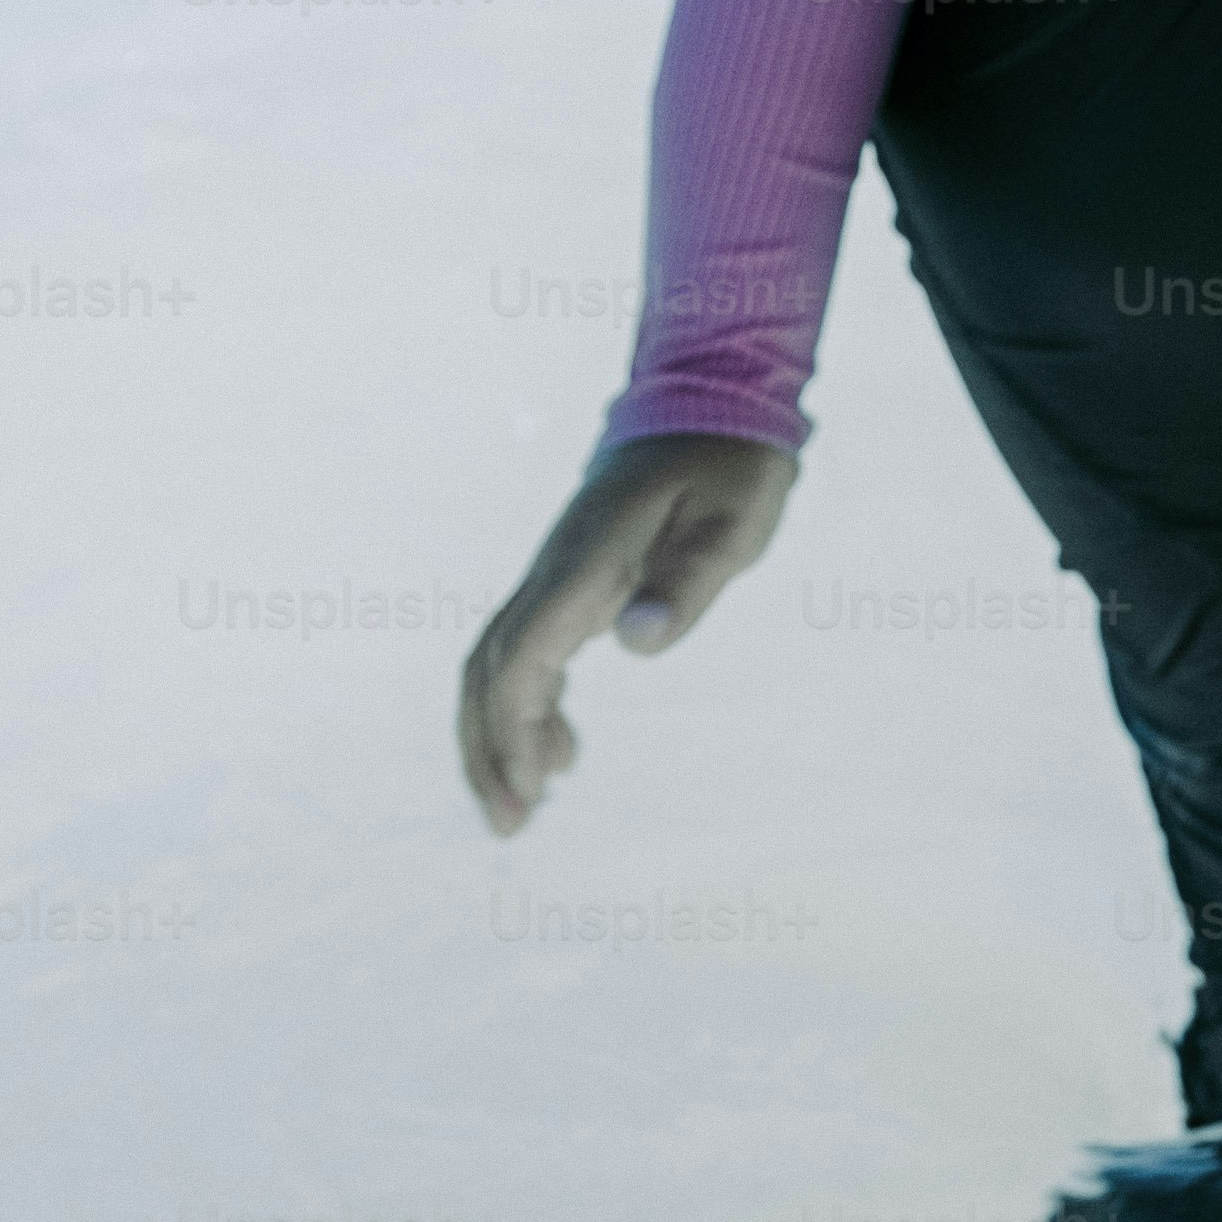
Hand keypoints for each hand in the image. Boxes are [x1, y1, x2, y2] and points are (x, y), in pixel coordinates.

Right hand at [455, 431, 798, 833]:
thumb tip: (637, 644)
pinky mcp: (572, 577)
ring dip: (498, 733)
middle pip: (490, 668)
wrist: (710, 396)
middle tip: (511, 825)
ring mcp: (557, 572)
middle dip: (487, 749)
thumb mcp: (733, 520)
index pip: (524, 658)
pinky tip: (562, 746)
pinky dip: (528, 705)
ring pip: (498, 661)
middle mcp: (556, 569)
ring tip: (524, 804)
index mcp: (587, 562)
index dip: (514, 729)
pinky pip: (527, 648)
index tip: (533, 792)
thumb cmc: (730, 462)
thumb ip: (688, 581)